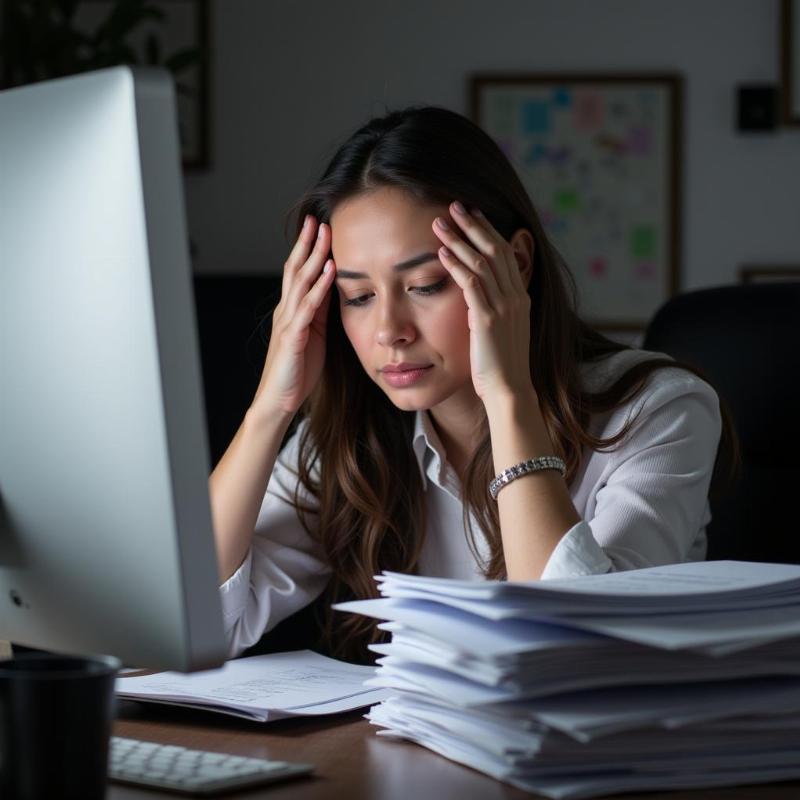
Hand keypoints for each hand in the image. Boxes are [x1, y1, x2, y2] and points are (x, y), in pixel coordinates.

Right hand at [252, 215, 336, 416]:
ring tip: (326, 234)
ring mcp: (288, 322)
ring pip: (300, 282)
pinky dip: (321, 287)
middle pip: (295, 269)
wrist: (278, 402)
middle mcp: (286, 311)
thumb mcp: (313, 335)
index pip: (298, 273)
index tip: (319, 227)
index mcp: (292, 311)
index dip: (308, 249)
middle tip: (318, 219)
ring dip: (315, 257)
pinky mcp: (293, 337)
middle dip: (308, 243)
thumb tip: (332, 288)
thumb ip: (319, 312)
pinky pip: (308, 307)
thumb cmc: (296, 372)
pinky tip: (331, 271)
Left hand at [432, 201, 533, 403]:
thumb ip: (491, 311)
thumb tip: (477, 300)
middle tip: (454, 206)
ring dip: (459, 239)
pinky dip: (456, 265)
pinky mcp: (487, 319)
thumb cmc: (501, 367)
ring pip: (481, 262)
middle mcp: (514, 297)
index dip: (487, 232)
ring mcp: (503, 307)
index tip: (472, 215)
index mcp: (519, 298)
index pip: (504, 254)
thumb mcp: (501, 332)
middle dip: (474, 225)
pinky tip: (441, 252)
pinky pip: (471, 284)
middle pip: (495, 249)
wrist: (510, 390)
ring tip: (440, 223)